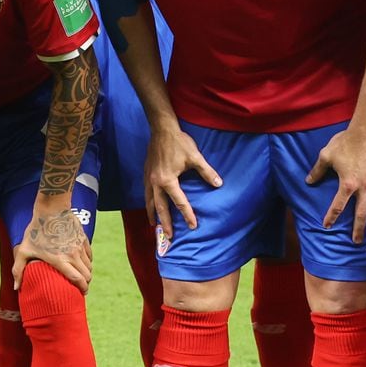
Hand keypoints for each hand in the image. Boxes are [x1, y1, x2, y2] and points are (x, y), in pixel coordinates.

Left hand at [14, 200, 92, 290]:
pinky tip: (81, 262)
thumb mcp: (24, 250)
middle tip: (81, 287)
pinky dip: (87, 261)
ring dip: (87, 272)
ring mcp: (80, 247)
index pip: (78, 280)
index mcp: (61, 260)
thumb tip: (17, 288)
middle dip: (85, 284)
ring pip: (89, 265)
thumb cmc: (36, 230)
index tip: (81, 294)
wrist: (52, 209)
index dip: (82, 289)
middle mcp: (74, 255)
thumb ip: (18, 270)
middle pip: (87, 275)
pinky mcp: (83, 238)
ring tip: (80, 276)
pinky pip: (89, 254)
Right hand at [145, 121, 222, 251]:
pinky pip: (146, 193)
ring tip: (154, 227)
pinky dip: (148, 203)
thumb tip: (219, 184)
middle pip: (160, 208)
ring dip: (153, 215)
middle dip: (165, 223)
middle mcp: (155, 183)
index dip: (187, 215)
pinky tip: (150, 206)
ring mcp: (149, 179)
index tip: (193, 226)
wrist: (161, 129)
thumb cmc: (179, 142)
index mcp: (168, 180)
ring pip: (149, 202)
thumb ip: (207, 172)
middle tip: (169, 237)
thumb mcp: (195, 157)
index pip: (179, 202)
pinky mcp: (146, 174)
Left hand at [307, 127, 365, 244]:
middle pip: (361, 213)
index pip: (337, 205)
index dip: (331, 217)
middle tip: (356, 241)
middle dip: (358, 229)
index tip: (327, 226)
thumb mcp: (326, 156)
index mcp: (347, 184)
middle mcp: (363, 187)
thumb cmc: (344, 143)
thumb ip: (317, 171)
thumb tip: (309, 181)